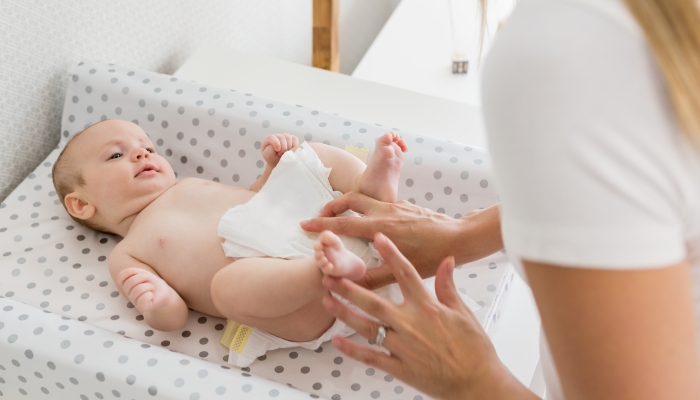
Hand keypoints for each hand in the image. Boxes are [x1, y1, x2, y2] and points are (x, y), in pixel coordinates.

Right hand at [115, 268, 173, 311]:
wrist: (163, 293)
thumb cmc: (152, 282)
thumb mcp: (143, 273)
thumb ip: (134, 272)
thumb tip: (132, 272)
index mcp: (127, 284)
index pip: (120, 277)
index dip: (129, 272)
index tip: (139, 272)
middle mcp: (129, 293)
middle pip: (128, 283)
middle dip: (141, 277)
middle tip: (148, 279)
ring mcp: (135, 301)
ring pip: (136, 291)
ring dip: (148, 286)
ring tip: (152, 287)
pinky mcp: (143, 307)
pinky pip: (142, 300)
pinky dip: (149, 295)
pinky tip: (152, 295)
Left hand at [261, 133, 298, 166]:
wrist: (279, 162)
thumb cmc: (272, 159)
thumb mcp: (268, 156)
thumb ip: (270, 150)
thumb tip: (278, 145)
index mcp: (269, 140)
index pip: (271, 137)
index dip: (275, 143)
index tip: (277, 150)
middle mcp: (277, 137)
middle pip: (282, 137)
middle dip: (283, 148)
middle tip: (281, 154)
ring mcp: (285, 137)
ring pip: (289, 138)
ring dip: (288, 147)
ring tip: (285, 153)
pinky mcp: (292, 139)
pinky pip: (295, 139)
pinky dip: (294, 145)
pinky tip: (291, 151)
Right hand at [300, 192, 503, 289]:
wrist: (460, 238)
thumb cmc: (433, 256)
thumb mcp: (401, 272)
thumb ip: (371, 279)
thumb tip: (345, 284)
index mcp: (381, 226)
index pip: (343, 222)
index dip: (321, 224)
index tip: (304, 224)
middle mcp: (386, 211)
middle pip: (350, 199)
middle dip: (332, 204)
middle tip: (320, 214)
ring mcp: (396, 206)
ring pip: (365, 198)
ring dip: (350, 204)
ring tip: (342, 214)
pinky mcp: (406, 206)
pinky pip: (381, 203)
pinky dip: (370, 209)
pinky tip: (374, 224)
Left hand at [321, 233, 532, 399]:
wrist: (477, 382)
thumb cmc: (474, 348)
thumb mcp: (464, 312)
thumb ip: (448, 286)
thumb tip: (446, 260)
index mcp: (428, 307)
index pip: (406, 274)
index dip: (391, 254)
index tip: (377, 239)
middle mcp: (411, 324)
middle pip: (374, 301)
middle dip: (349, 288)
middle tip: (330, 276)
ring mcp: (403, 347)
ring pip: (367, 327)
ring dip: (344, 313)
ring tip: (326, 302)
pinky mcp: (400, 368)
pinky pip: (371, 357)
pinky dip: (353, 350)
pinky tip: (337, 341)